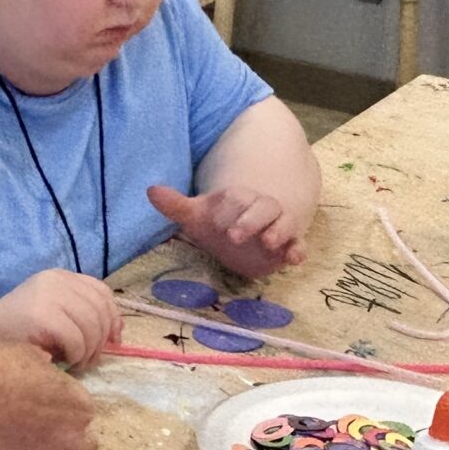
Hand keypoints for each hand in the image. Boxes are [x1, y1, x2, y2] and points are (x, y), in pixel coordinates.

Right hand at [0, 270, 123, 367]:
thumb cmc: (17, 330)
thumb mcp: (52, 311)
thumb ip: (79, 311)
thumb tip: (116, 332)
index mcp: (59, 276)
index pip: (101, 292)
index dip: (113, 317)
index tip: (112, 341)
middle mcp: (57, 280)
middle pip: (100, 310)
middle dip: (101, 340)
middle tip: (89, 359)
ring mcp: (50, 296)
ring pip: (92, 327)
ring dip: (89, 351)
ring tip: (77, 363)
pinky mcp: (44, 316)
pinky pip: (78, 340)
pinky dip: (77, 356)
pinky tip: (65, 362)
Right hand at [0, 345, 98, 449]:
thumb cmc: (5, 364)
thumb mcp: (32, 354)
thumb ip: (46, 366)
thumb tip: (45, 364)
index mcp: (79, 404)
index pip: (87, 414)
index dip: (71, 410)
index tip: (58, 407)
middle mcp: (70, 435)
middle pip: (87, 448)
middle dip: (74, 441)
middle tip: (55, 432)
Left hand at [146, 183, 308, 279]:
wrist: (248, 235)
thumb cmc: (220, 223)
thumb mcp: (197, 217)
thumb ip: (176, 205)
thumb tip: (150, 190)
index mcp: (238, 199)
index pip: (235, 198)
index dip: (227, 210)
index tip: (215, 222)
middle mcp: (260, 209)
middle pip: (262, 207)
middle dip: (250, 220)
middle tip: (234, 236)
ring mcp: (277, 226)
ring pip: (283, 223)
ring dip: (277, 231)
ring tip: (269, 242)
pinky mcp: (289, 244)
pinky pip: (298, 245)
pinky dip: (298, 250)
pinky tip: (294, 259)